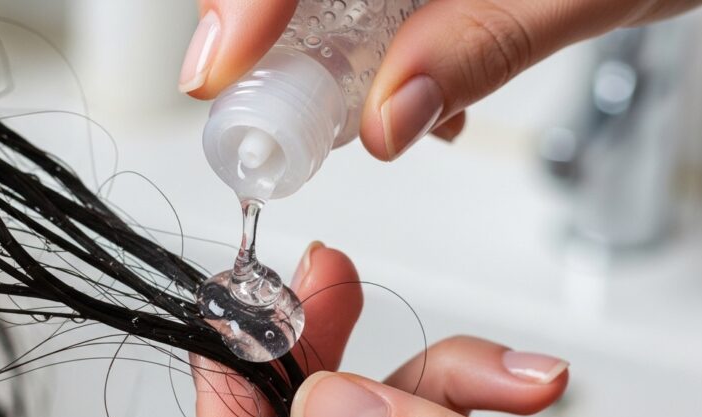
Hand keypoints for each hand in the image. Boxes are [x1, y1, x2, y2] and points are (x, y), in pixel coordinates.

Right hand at [179, 0, 701, 158]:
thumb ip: (485, 44)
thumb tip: (389, 119)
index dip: (243, 4)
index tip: (216, 73)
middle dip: (281, 46)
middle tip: (297, 117)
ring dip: (336, 57)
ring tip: (393, 107)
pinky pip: (368, 0)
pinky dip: (381, 47)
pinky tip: (429, 80)